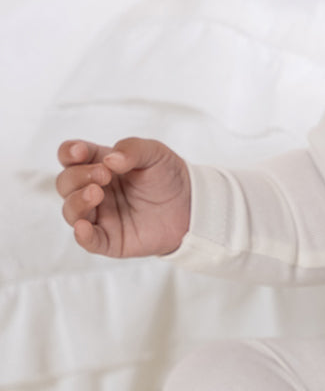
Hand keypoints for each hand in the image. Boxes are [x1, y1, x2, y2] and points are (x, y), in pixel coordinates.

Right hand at [56, 138, 190, 257]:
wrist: (192, 205)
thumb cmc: (168, 176)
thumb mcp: (155, 153)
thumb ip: (132, 149)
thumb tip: (110, 160)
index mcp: (100, 165)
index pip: (70, 156)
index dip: (70, 153)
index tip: (81, 152)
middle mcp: (95, 190)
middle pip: (66, 182)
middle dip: (78, 177)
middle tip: (104, 175)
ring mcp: (100, 215)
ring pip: (71, 211)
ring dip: (77, 201)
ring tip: (96, 193)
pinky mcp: (110, 239)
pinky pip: (88, 241)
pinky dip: (82, 235)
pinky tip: (83, 227)